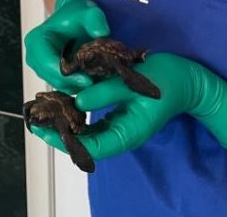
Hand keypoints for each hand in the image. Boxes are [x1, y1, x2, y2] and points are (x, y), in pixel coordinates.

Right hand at [24, 0, 109, 92]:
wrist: (75, 13)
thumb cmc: (78, 12)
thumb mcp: (88, 11)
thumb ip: (95, 19)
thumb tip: (102, 33)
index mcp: (37, 40)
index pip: (49, 65)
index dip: (68, 76)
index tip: (89, 79)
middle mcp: (34, 56)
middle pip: (52, 78)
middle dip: (75, 82)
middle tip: (97, 82)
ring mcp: (40, 66)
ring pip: (58, 84)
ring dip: (77, 85)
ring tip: (97, 79)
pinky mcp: (49, 73)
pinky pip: (63, 84)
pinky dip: (77, 84)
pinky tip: (92, 78)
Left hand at [30, 53, 226, 158]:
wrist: (189, 80)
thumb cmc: (166, 80)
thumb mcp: (135, 82)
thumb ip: (106, 92)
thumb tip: (77, 99)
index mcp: (126, 133)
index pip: (89, 146)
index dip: (63, 139)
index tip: (43, 128)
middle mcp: (122, 135)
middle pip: (85, 142)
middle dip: (61, 132)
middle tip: (38, 118)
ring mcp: (122, 127)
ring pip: (89, 132)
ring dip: (68, 122)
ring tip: (47, 109)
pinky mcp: (122, 117)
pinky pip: (97, 122)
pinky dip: (81, 113)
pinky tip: (68, 100)